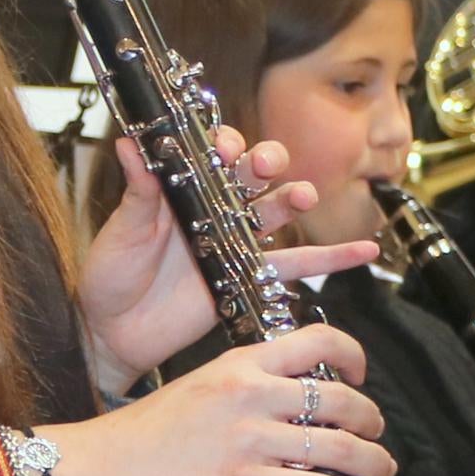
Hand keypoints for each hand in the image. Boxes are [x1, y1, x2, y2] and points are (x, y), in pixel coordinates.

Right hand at [54, 323, 394, 475]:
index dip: (353, 356)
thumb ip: (243, 392)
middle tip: (374, 432)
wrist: (94, 468)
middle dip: (371, 418)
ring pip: (338, 444)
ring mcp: (247, 438)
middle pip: (338, 397)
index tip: (359, 376)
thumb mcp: (195, 390)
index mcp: (237, 363)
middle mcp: (249, 393)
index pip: (317, 341)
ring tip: (382, 469)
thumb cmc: (138, 435)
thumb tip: (288, 411)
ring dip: (372, 460)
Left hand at [80, 133, 377, 376]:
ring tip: (303, 196)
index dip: (224, 146)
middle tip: (263, 166)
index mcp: (181, 191)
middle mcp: (212, 211)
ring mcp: (233, 243)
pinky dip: (332, 258)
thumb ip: (137, 190)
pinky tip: (364, 249)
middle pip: (252, 176)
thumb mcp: (121, 230)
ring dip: (294, 198)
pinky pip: (297, 265)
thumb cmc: (110, 276)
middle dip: (265, 162)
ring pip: (275, 212)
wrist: (113, 332)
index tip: (225, 151)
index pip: (212, 155)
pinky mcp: (248, 278)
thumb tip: (129, 143)